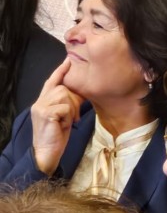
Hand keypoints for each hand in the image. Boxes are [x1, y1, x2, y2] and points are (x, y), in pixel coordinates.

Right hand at [30, 59, 83, 175]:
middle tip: (73, 116)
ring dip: (71, 110)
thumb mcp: (63, 116)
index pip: (52, 81)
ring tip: (67, 122)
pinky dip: (68, 117)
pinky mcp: (45, 114)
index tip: (69, 60)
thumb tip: (81, 92)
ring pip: (65, 96)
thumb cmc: (57, 135)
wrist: (46, 153)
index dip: (61, 70)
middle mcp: (40, 101)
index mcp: (43, 101)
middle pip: (64, 88)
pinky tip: (64, 126)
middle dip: (74, 101)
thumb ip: (66, 103)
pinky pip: (65, 108)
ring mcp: (41, 107)